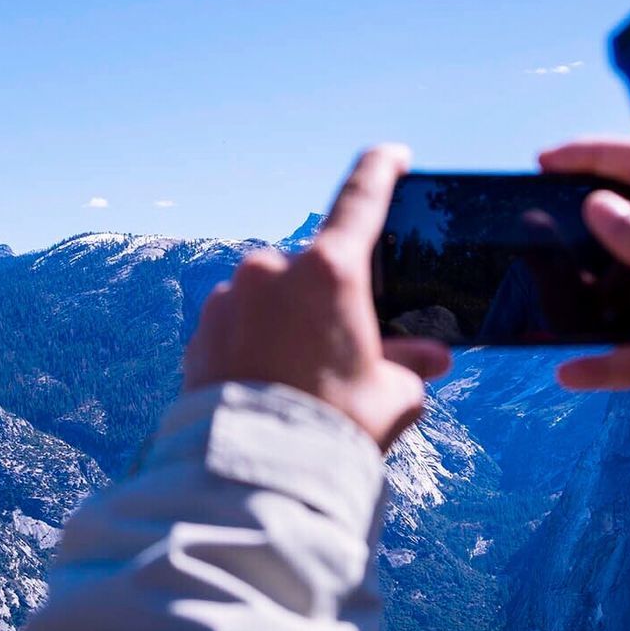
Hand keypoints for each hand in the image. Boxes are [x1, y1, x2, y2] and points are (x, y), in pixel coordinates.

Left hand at [183, 145, 452, 451]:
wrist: (253, 476)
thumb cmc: (332, 430)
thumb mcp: (390, 396)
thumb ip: (409, 365)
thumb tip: (429, 358)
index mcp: (329, 272)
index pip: (361, 199)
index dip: (380, 170)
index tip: (391, 154)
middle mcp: (272, 271)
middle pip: (314, 272)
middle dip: (330, 304)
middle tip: (344, 352)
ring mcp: (230, 298)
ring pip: (271, 300)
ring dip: (287, 325)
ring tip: (299, 383)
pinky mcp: (200, 330)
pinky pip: (237, 325)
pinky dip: (254, 345)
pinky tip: (265, 387)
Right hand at [541, 138, 629, 456]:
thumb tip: (596, 208)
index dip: (600, 158)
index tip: (547, 160)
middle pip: (626, 229)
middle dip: (576, 228)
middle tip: (529, 222)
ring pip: (618, 295)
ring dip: (582, 301)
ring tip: (540, 294)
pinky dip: (602, 366)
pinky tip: (571, 371)